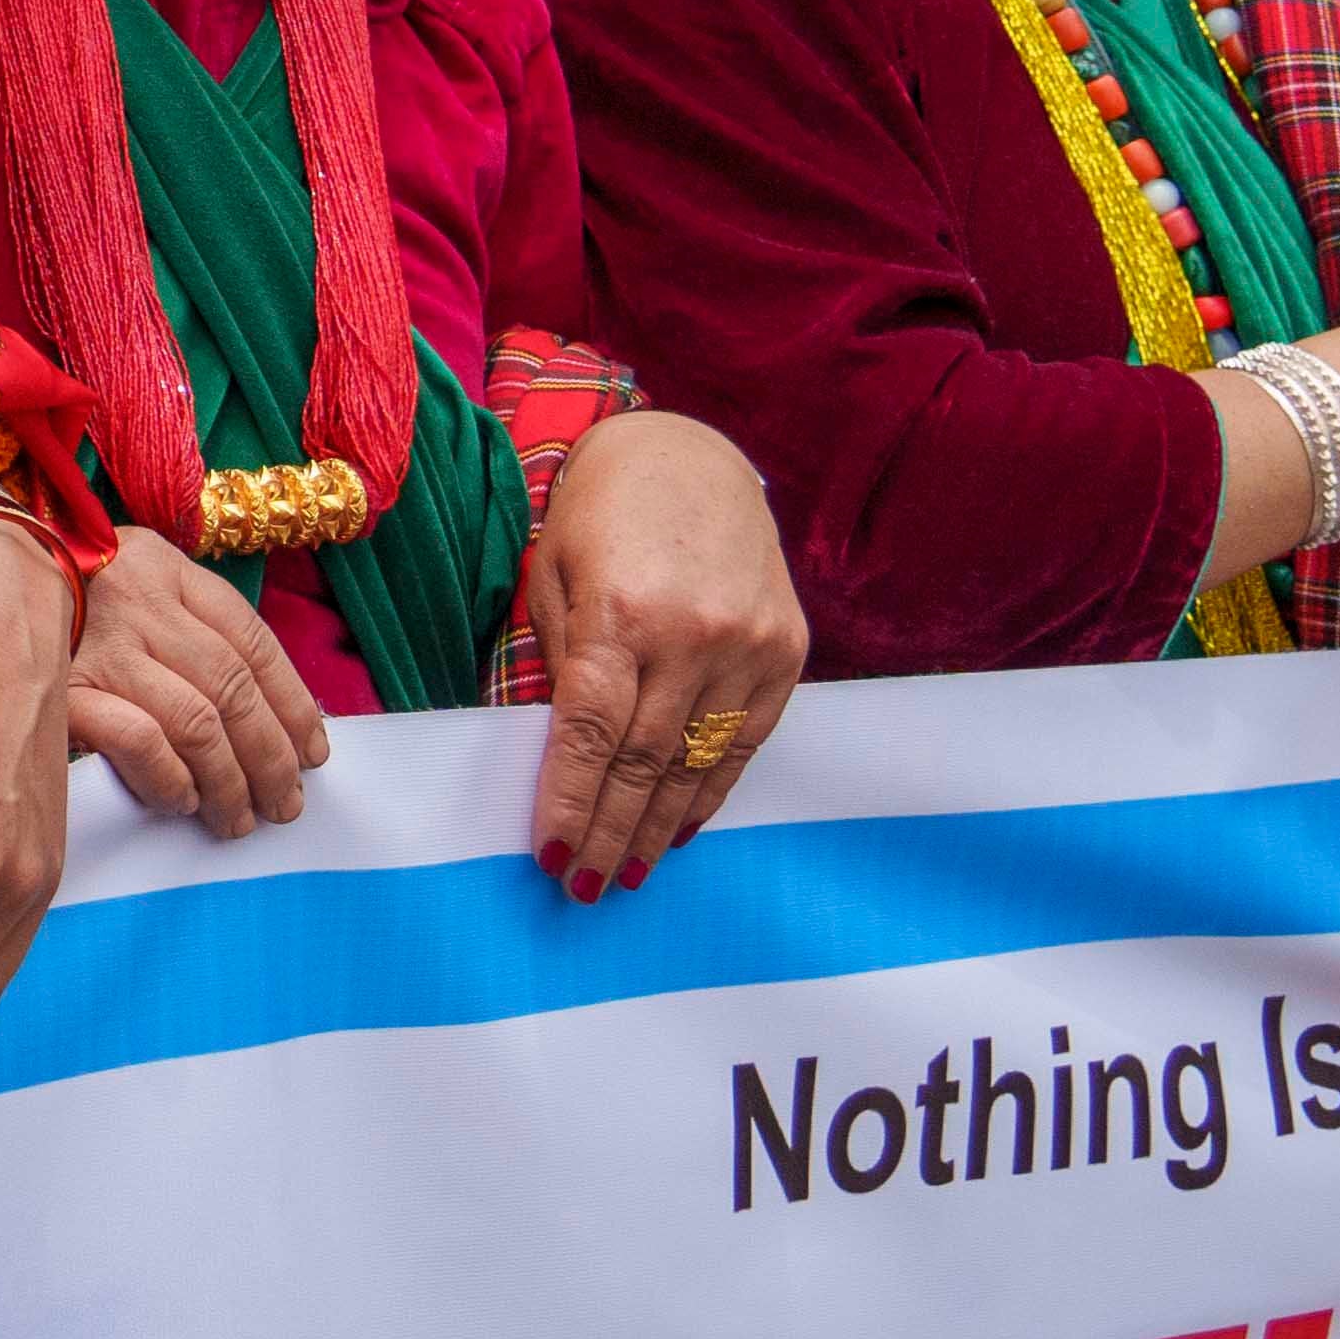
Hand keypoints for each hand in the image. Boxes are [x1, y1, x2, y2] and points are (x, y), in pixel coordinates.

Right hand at [62, 527, 331, 834]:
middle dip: (271, 756)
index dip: (293, 701)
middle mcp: (137, 597)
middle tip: (286, 805)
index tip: (313, 751)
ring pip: (200, 719)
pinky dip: (172, 776)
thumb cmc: (38, 605)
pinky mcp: (61, 688)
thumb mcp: (116, 590)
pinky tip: (181, 802)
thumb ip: (174, 632)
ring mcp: (98, 642)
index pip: (250, 638)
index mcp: (160, 565)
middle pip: (233, 685)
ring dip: (230, 780)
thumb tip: (255, 721)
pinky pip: (142, 739)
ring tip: (237, 819)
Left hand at [514, 411, 800, 896]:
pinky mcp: (788, 650)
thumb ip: (557, 665)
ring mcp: (750, 645)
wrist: (689, 454)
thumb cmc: (600, 517)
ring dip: (660, 826)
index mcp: (623, 614)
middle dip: (611, 830)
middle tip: (584, 885)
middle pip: (646, 762)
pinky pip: (746, 741)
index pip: (593, 734)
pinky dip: (711, 789)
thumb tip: (560, 761)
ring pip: (698, 761)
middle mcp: (695, 634)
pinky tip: (681, 826)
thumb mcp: (552, 576)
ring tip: (628, 872)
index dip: (572, 802)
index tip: (552, 856)